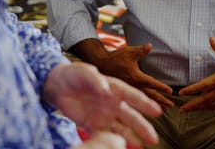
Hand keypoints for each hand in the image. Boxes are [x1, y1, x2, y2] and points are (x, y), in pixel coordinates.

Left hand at [44, 62, 161, 146]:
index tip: (157, 111)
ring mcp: (104, 114)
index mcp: (114, 88)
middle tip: (154, 138)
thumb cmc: (73, 74)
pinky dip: (114, 140)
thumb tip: (106, 91)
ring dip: (133, 136)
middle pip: (131, 116)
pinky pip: (106, 134)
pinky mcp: (93, 124)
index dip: (145, 103)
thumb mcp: (83, 72)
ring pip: (122, 127)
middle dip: (143, 126)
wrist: (57, 86)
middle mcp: (113, 102)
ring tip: (144, 146)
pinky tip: (123, 146)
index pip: (133, 96)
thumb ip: (95, 79)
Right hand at [93, 43, 173, 108]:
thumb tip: (150, 45)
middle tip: (171, 105)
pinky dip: (144, 105)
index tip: (170, 91)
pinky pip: (136, 101)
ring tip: (164, 109)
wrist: (100, 64)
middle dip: (161, 100)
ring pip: (144, 99)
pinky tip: (148, 109)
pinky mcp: (124, 92)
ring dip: (154, 104)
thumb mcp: (128, 52)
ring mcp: (128, 90)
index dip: (161, 87)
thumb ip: (141, 50)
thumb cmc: (115, 57)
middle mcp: (133, 85)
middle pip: (150, 95)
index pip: (151, 83)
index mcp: (135, 76)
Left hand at [177, 37, 214, 111]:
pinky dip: (211, 108)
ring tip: (191, 110)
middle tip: (181, 109)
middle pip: (203, 101)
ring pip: (210, 105)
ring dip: (199, 108)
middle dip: (191, 106)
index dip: (190, 90)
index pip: (200, 87)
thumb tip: (211, 38)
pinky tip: (207, 108)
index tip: (181, 93)